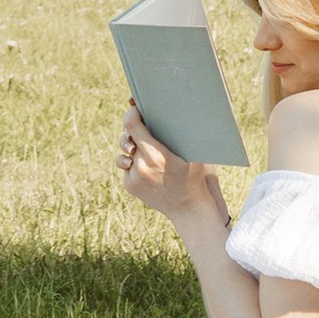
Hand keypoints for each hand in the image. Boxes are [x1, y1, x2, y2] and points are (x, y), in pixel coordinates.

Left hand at [118, 105, 218, 223]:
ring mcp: (134, 178)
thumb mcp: (192, 153)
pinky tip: (146, 164)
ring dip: (131, 147)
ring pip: (124, 153)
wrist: (189, 209)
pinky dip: (134, 163)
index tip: (136, 108)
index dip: (132, 113)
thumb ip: (178, 134)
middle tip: (141, 126)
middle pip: (126, 138)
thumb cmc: (194, 176)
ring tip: (140, 146)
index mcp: (156, 155)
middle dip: (132, 130)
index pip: (132, 125)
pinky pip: (126, 167)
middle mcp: (141, 167)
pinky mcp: (130, 186)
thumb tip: (175, 109)